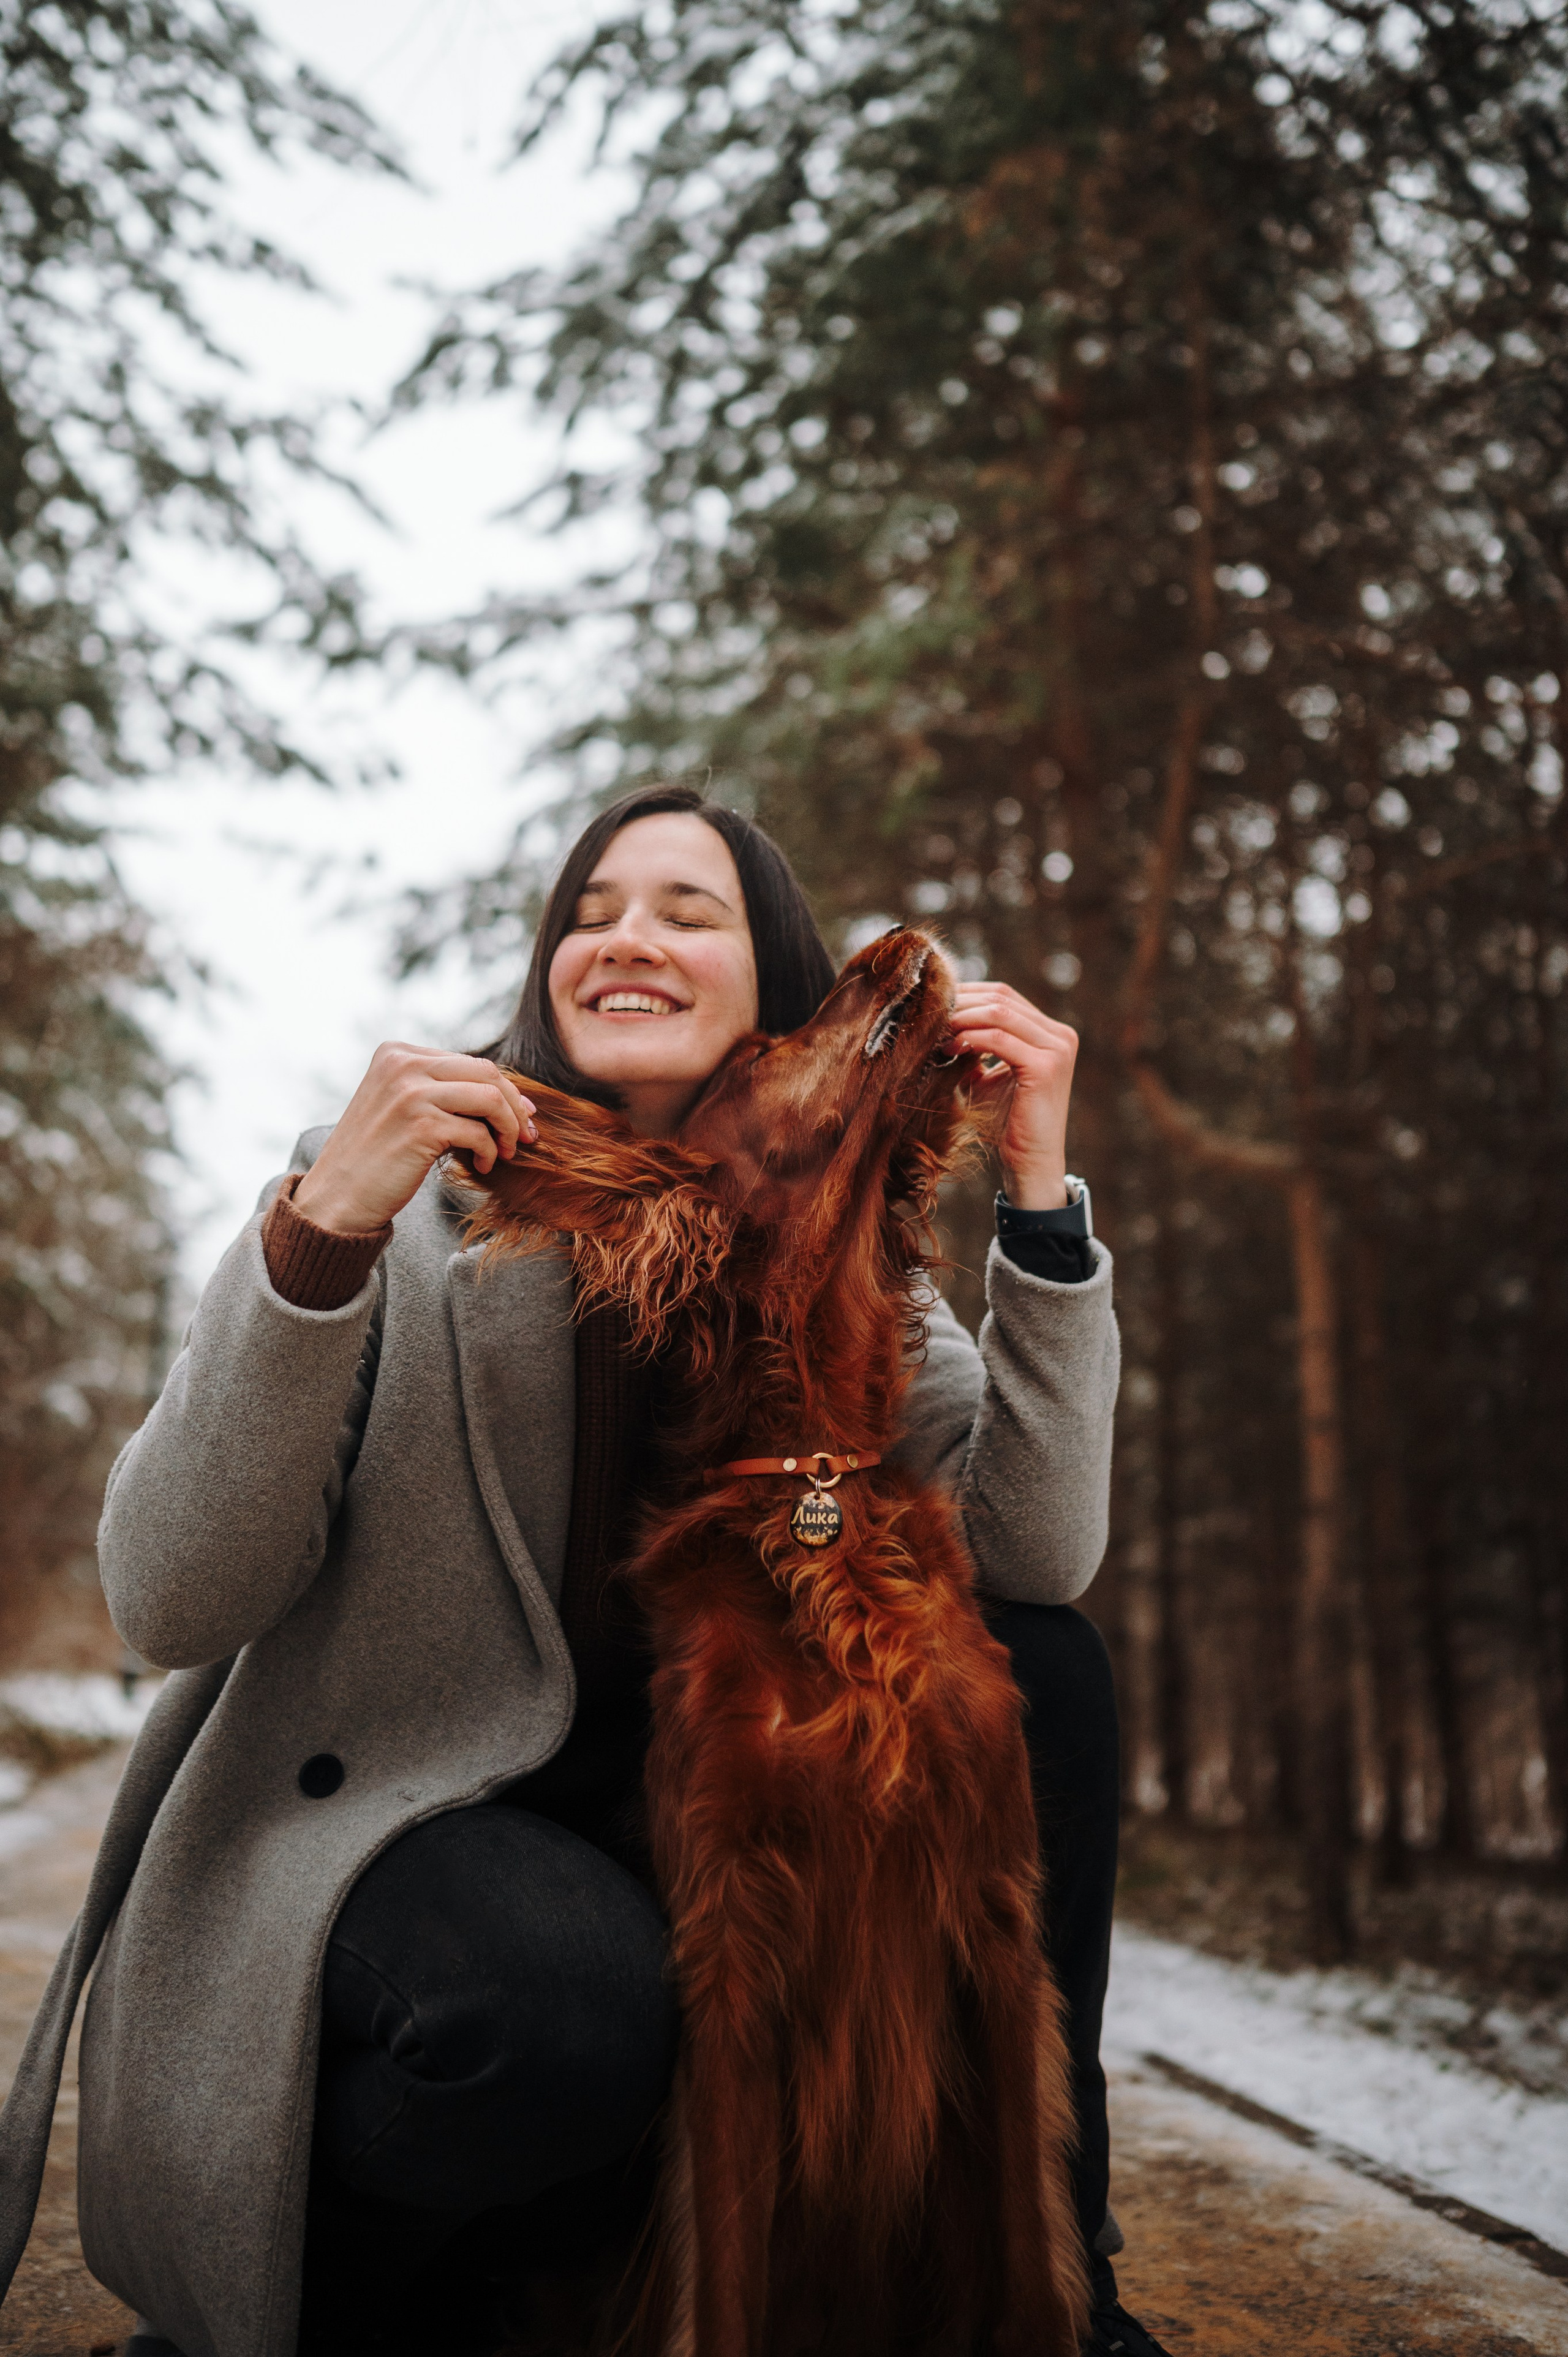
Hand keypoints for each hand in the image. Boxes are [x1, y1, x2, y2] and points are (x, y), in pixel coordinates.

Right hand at [292, 1044, 537, 1235]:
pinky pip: (479, 1132)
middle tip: (526, 1136)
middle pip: (486, 1073)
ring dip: (508, 1128)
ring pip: (490, 1098)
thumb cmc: (375, 1158)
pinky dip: (490, 1151)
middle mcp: (402, 1064)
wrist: (336, 1198)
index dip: (503, 1089)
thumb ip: (438, 1089)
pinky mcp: (420, 1125)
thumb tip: (504, 1091)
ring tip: (506, 1152)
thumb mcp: (400, 1106)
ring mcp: (410, 1093)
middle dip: (515, 1106)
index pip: (469, 1062)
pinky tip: (483, 1166)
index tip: (521, 1115)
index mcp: (396, 1053)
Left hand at [949, 983, 1078, 1209]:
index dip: (967, 995)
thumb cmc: (1006, 1122)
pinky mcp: (1046, 1067)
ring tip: (935, 1031)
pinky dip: (970, 1039)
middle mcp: (1061, 1035)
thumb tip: (940, 1020)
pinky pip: (999, 1039)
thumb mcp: (988, 1075)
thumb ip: (974, 1046)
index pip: (1004, 996)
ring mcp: (1057, 1049)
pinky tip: (949, 1048)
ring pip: (999, 1013)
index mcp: (1050, 1033)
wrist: (1029, 1163)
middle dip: (960, 1003)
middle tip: (929, 1015)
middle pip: (1001, 998)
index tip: (934, 1006)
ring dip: (961, 1019)